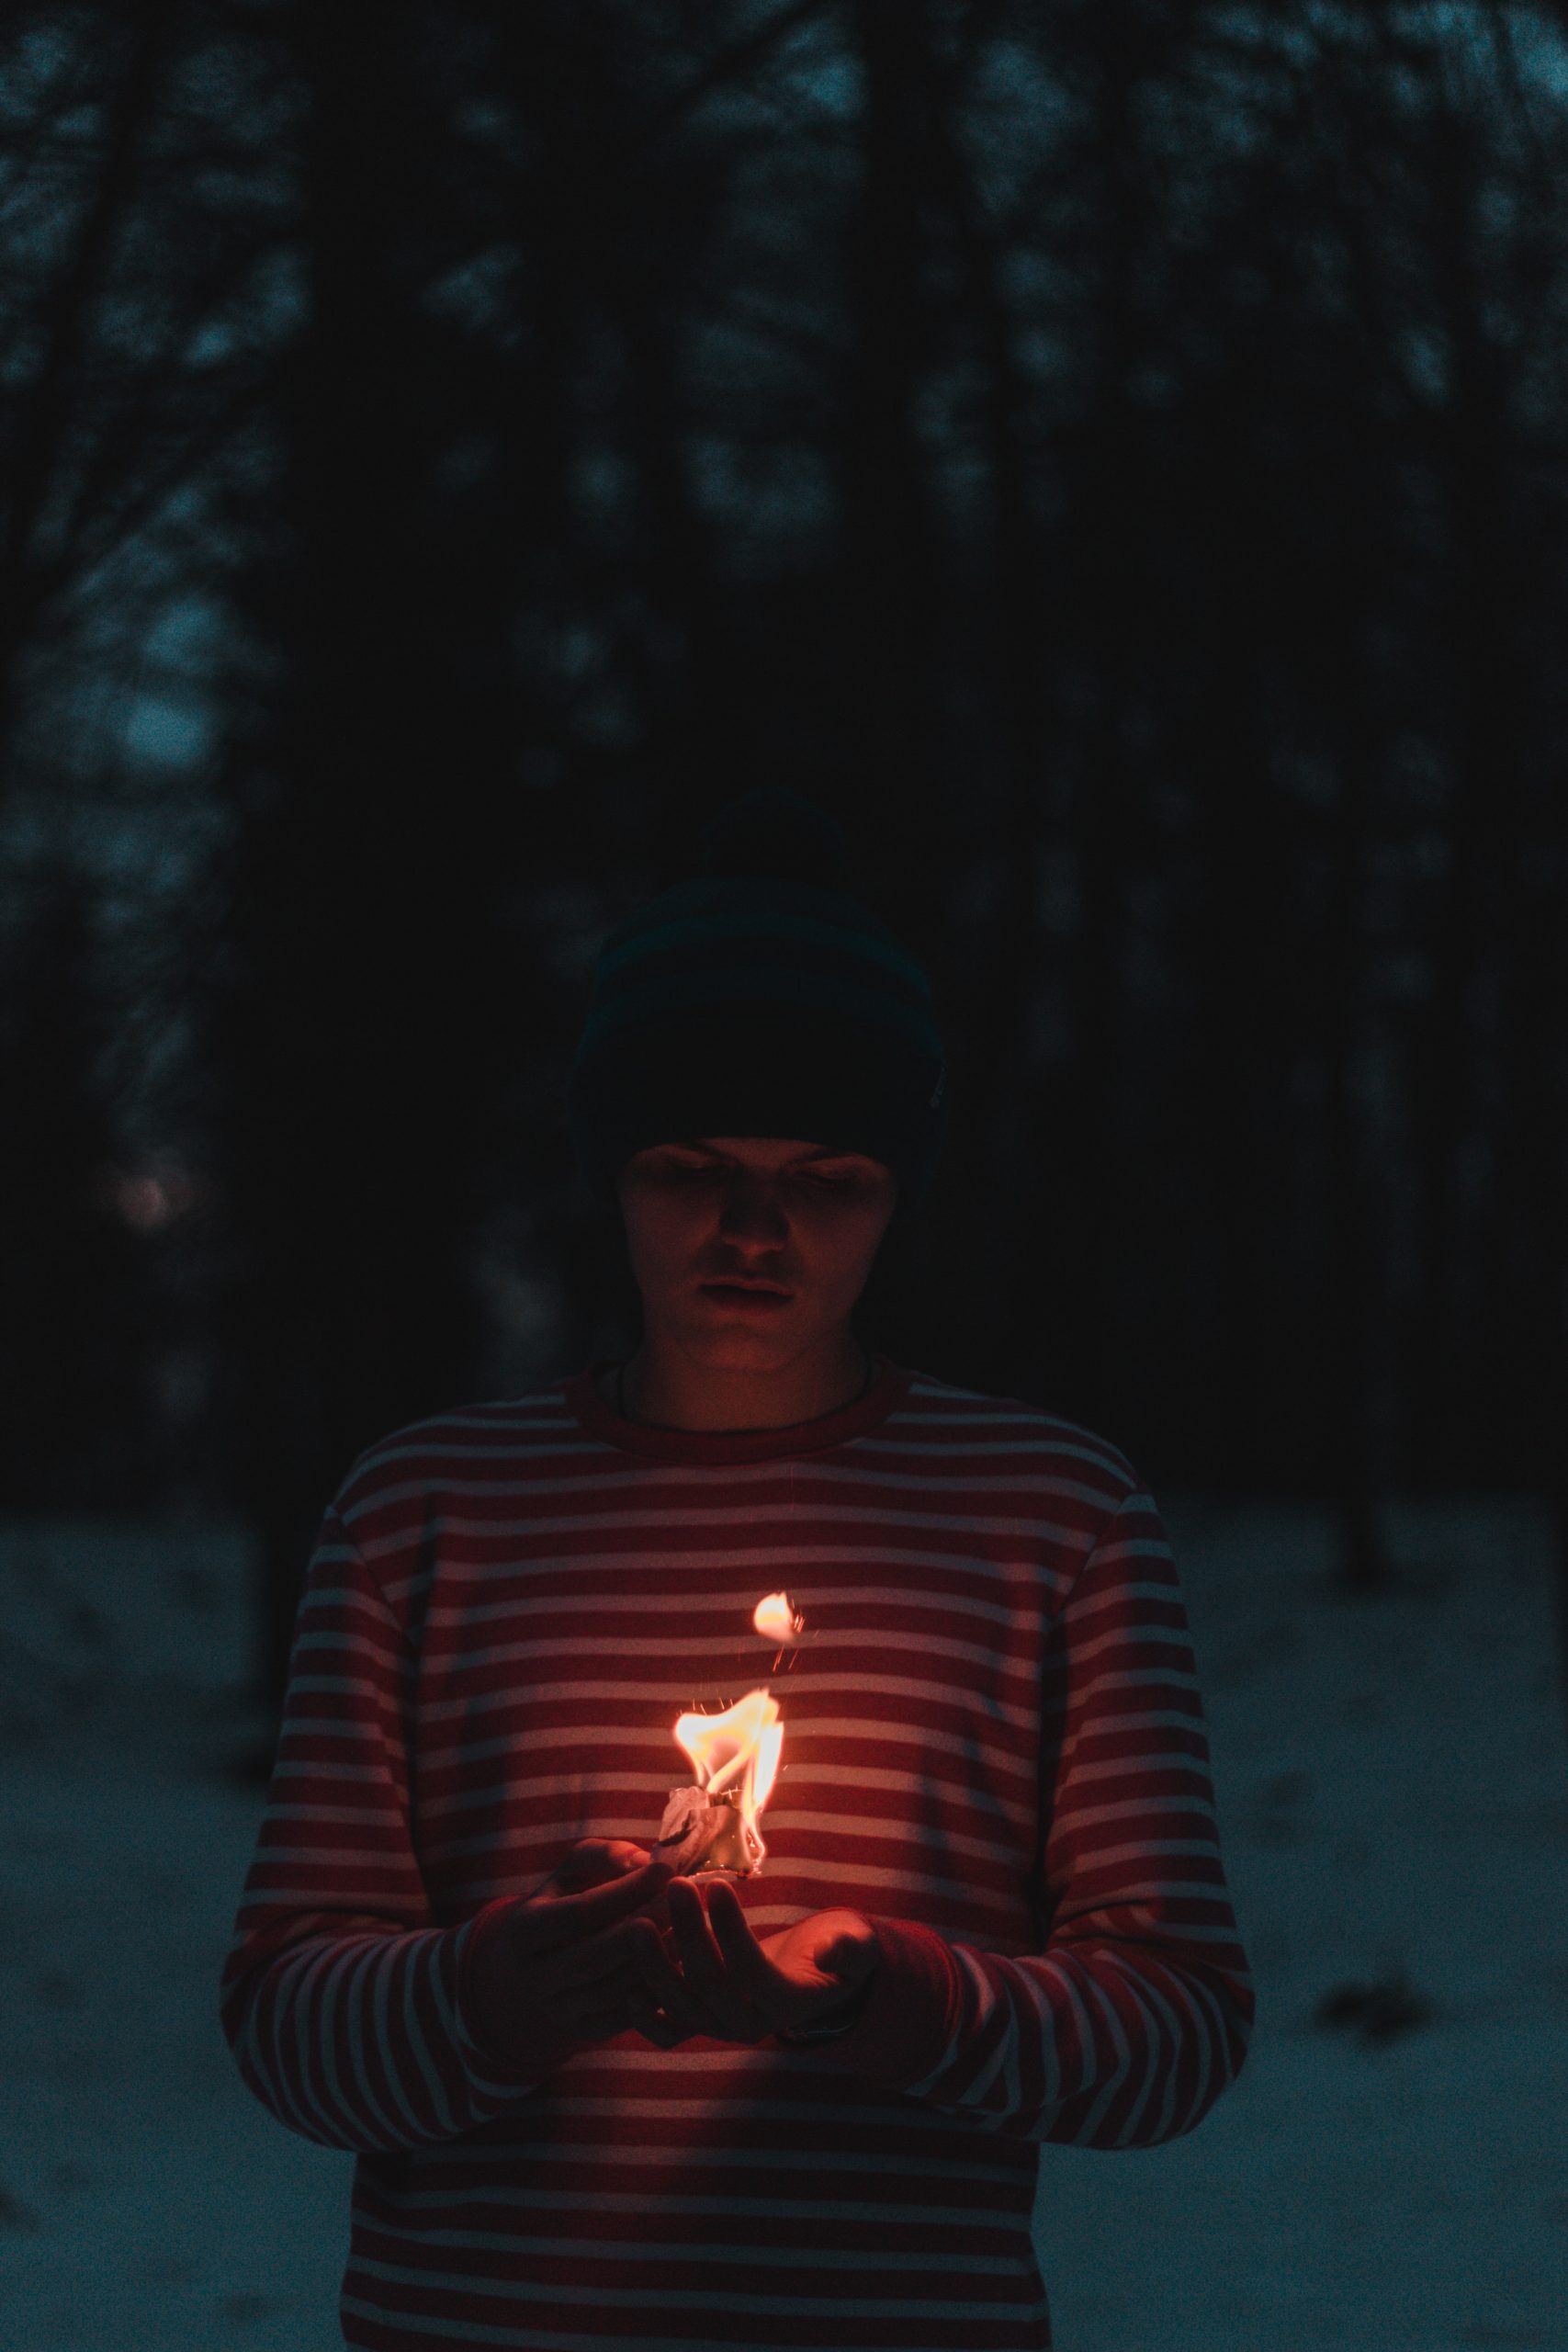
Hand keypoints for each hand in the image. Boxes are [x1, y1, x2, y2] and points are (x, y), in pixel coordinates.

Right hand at [460, 1837, 677, 2074]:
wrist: (535, 1969)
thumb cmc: (563, 1906)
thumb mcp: (570, 1874)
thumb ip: (602, 1856)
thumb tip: (642, 1861)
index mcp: (524, 1930)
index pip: (578, 1912)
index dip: (624, 1891)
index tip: (664, 1869)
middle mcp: (535, 1976)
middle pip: (593, 1956)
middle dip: (642, 1927)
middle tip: (681, 1903)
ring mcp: (558, 2009)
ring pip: (610, 1991)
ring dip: (652, 1961)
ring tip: (686, 1931)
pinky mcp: (584, 2031)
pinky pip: (623, 2017)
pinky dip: (653, 1992)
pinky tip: (678, 1964)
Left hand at [623, 1875, 880, 2047]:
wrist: (813, 1974)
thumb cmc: (835, 1949)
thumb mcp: (855, 1944)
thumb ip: (849, 1948)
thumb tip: (836, 1951)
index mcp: (786, 2003)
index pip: (752, 1969)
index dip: (733, 1930)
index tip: (717, 1887)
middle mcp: (749, 2023)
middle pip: (710, 1984)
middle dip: (688, 1934)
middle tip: (673, 1887)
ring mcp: (720, 2027)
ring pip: (680, 2007)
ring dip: (654, 1966)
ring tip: (636, 1923)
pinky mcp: (699, 2024)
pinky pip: (666, 2032)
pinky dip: (644, 2016)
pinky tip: (625, 1984)